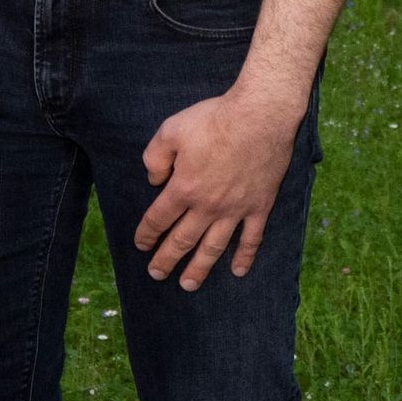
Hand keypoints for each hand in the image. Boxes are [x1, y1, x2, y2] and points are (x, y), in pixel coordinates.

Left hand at [134, 80, 301, 286]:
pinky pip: (251, 238)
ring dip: (200, 268)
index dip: (147, 234)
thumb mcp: (171, 130)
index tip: (140, 245)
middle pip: (183, 240)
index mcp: (184, 188)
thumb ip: (155, 157)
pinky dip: (244, 256)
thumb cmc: (214, 120)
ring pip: (214, 247)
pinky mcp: (259, 206)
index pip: (159, 218)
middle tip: (156, 274)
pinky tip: (238, 271)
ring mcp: (235, 210)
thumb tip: (153, 179)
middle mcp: (208, 206)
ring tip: (188, 285)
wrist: (261, 115)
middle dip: (167, 259)